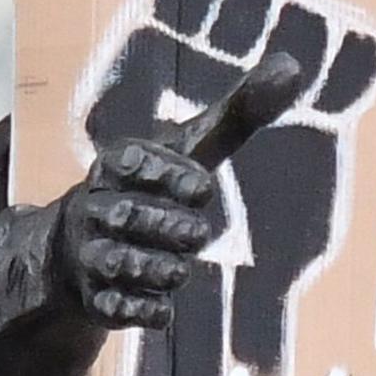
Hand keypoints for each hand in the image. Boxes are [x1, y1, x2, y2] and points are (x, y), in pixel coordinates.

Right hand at [45, 47, 311, 330]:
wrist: (82, 249)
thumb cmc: (152, 189)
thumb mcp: (191, 151)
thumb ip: (238, 114)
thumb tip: (293, 65)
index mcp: (116, 164)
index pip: (132, 161)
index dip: (167, 174)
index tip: (204, 187)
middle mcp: (97, 207)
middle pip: (131, 217)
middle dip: (167, 226)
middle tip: (198, 232)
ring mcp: (94, 255)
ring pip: (122, 263)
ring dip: (156, 268)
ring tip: (180, 268)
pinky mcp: (97, 299)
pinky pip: (115, 309)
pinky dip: (141, 311)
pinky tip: (163, 311)